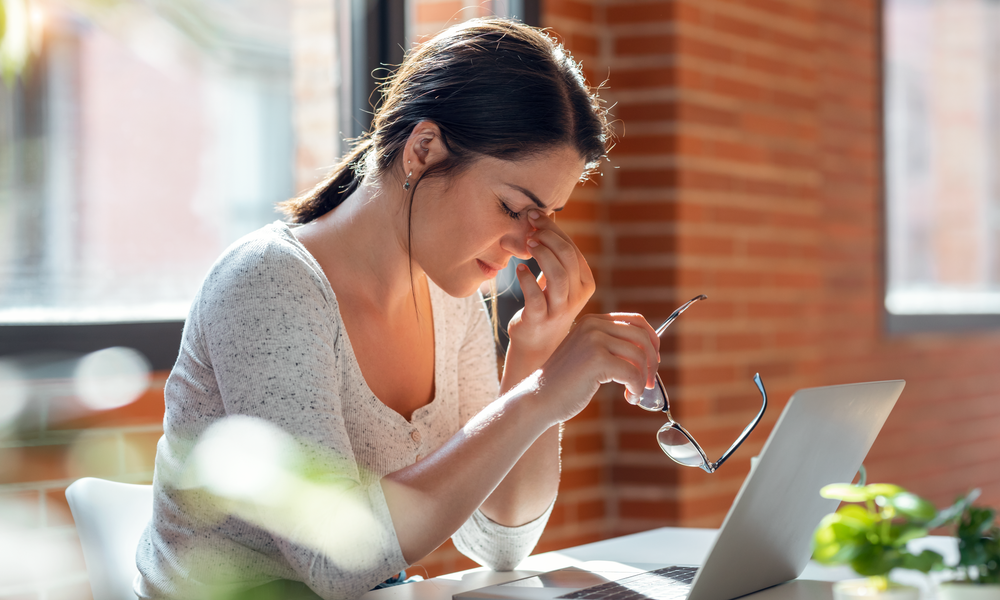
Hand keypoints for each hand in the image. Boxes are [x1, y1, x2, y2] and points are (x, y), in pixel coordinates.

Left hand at [506, 211, 594, 367]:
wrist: (536, 343)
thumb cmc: (546, 304)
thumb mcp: (557, 280)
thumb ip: (555, 254)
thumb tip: (544, 215)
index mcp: (586, 282)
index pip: (574, 250)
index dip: (555, 230)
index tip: (535, 216)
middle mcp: (577, 296)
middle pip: (568, 257)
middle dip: (548, 237)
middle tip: (530, 227)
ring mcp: (560, 309)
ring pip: (557, 274)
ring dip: (541, 253)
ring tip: (527, 243)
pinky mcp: (540, 319)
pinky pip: (535, 296)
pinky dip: (527, 279)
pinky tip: (520, 269)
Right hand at [530, 313, 660, 425]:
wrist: (540, 398)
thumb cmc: (566, 382)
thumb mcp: (588, 354)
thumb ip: (610, 346)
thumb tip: (648, 351)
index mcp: (592, 321)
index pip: (635, 320)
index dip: (652, 340)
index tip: (653, 361)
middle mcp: (593, 325)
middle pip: (641, 336)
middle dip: (651, 361)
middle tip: (649, 382)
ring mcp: (594, 340)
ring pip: (639, 355)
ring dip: (643, 378)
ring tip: (635, 393)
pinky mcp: (597, 359)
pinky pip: (632, 372)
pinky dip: (636, 388)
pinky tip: (629, 398)